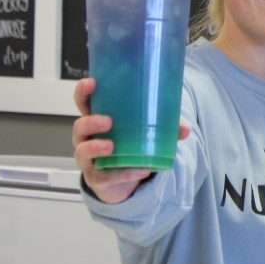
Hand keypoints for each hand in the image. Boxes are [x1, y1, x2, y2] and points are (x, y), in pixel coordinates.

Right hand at [71, 77, 189, 203]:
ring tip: (111, 146)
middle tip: (107, 121)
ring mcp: (88, 159)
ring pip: (83, 152)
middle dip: (90, 122)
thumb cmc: (128, 146)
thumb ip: (165, 128)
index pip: (84, 103)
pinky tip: (141, 170)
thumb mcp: (145, 132)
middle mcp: (87, 138)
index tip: (91, 83)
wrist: (124, 180)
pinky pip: (106, 176)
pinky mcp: (97, 178)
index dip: (83, 92)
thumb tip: (185, 128)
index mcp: (97, 119)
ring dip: (96, 147)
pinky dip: (125, 173)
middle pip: (79, 126)